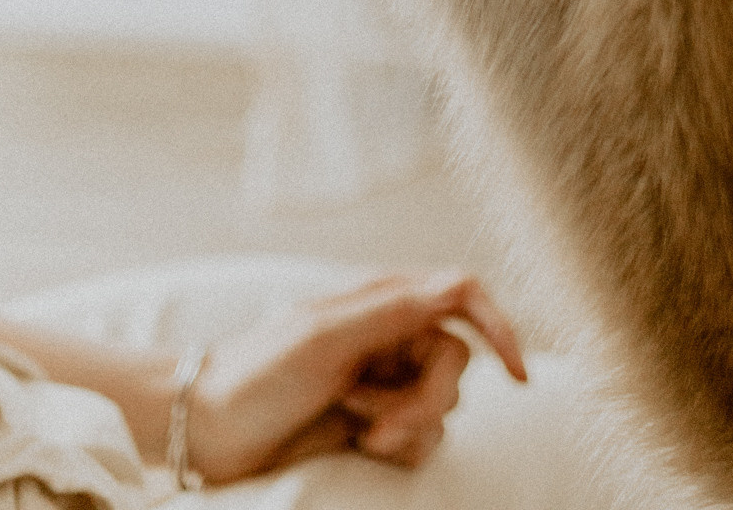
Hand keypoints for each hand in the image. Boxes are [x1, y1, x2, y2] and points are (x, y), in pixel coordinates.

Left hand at [185, 270, 527, 478]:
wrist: (212, 432)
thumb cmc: (259, 374)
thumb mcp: (324, 336)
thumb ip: (396, 310)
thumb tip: (459, 283)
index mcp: (384, 298)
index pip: (463, 296)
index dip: (500, 326)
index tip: (519, 375)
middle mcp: (393, 335)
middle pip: (456, 363)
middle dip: (426, 401)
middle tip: (378, 427)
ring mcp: (386, 381)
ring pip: (444, 405)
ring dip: (408, 426)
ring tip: (358, 430)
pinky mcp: (378, 423)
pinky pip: (422, 440)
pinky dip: (400, 448)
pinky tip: (359, 443)